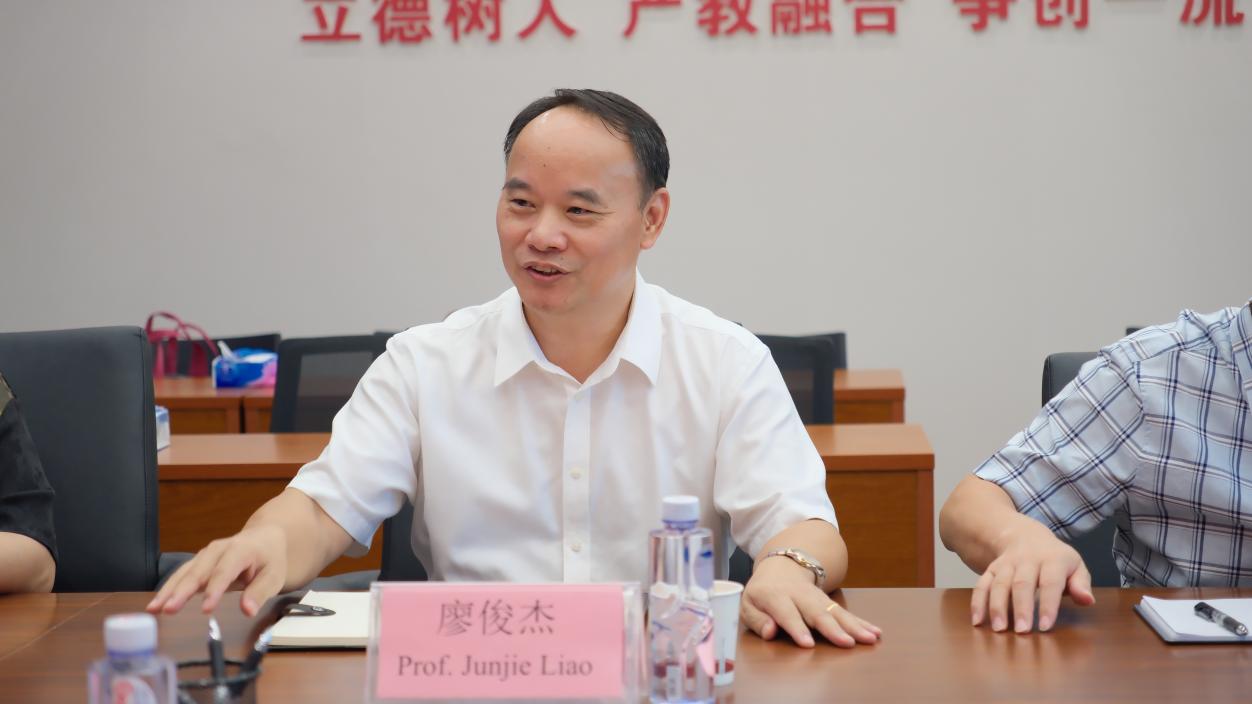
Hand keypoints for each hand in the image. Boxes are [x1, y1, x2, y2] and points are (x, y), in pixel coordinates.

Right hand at [146, 525, 288, 616]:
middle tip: (169, 609)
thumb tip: (247, 611)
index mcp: (241, 550)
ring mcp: (205, 554)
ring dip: (169, 590)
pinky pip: (181, 575)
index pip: (225, 571)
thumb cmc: (270, 559)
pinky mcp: (198, 562)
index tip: (206, 609)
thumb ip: (260, 593)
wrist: (264, 538)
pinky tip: (156, 603)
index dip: (215, 590)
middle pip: (198, 571)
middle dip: (182, 591)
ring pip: (184, 572)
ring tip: (154, 608)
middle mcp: (219, 549)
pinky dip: (168, 588)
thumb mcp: (274, 576)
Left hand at [740, 555, 880, 647]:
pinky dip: (861, 622)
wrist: (781, 566)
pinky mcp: (829, 601)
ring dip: (854, 626)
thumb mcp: (747, 604)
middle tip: (847, 643)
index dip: (797, 629)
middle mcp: (799, 595)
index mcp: (775, 596)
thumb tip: (770, 632)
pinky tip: (875, 632)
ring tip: (869, 638)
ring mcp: (817, 597)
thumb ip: (757, 620)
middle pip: (817, 612)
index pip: (787, 614)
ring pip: (835, 611)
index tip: (808, 644)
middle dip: (833, 629)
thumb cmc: (761, 593)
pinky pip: (846, 612)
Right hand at [971, 522, 1095, 632]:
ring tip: (999, 629)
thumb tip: (1087, 600)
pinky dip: (978, 602)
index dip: (1048, 605)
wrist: (1024, 536)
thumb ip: (1081, 584)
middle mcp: (1027, 560)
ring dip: (997, 607)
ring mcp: (1006, 564)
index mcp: (1052, 559)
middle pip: (1022, 583)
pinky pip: (982, 584)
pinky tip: (977, 621)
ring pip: (999, 584)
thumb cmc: (1055, 559)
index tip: (1045, 626)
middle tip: (1022, 631)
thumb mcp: (1075, 566)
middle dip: (1021, 608)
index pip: (1050, 583)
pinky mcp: (991, 569)